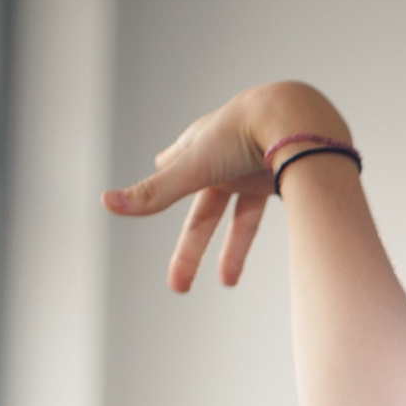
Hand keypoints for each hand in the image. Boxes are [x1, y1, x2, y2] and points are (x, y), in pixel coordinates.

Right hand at [103, 81, 349, 291]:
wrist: (299, 120)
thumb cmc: (242, 134)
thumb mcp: (192, 168)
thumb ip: (154, 193)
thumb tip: (106, 203)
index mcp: (199, 147)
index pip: (173, 167)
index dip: (164, 182)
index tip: (155, 186)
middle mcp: (227, 158)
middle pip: (203, 210)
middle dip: (190, 248)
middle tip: (178, 284)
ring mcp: (256, 169)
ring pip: (239, 216)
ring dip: (232, 251)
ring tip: (227, 282)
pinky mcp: (285, 179)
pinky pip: (273, 212)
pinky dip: (266, 232)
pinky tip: (263, 241)